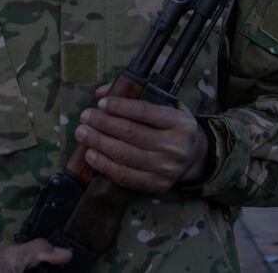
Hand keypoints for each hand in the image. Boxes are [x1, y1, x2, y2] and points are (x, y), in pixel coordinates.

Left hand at [73, 86, 207, 193]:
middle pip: (132, 133)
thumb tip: (101, 92)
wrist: (195, 157)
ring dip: (99, 143)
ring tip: (82, 133)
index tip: (101, 103)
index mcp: (179, 122)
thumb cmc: (174, 127)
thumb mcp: (166, 105)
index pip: (145, 112)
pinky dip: (105, 165)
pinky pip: (125, 176)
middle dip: (103, 123)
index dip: (120, 107)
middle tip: (85, 117)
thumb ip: (135, 97)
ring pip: (125, 155)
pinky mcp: (156, 185)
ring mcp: (166, 168)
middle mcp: (175, 146)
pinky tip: (91, 155)